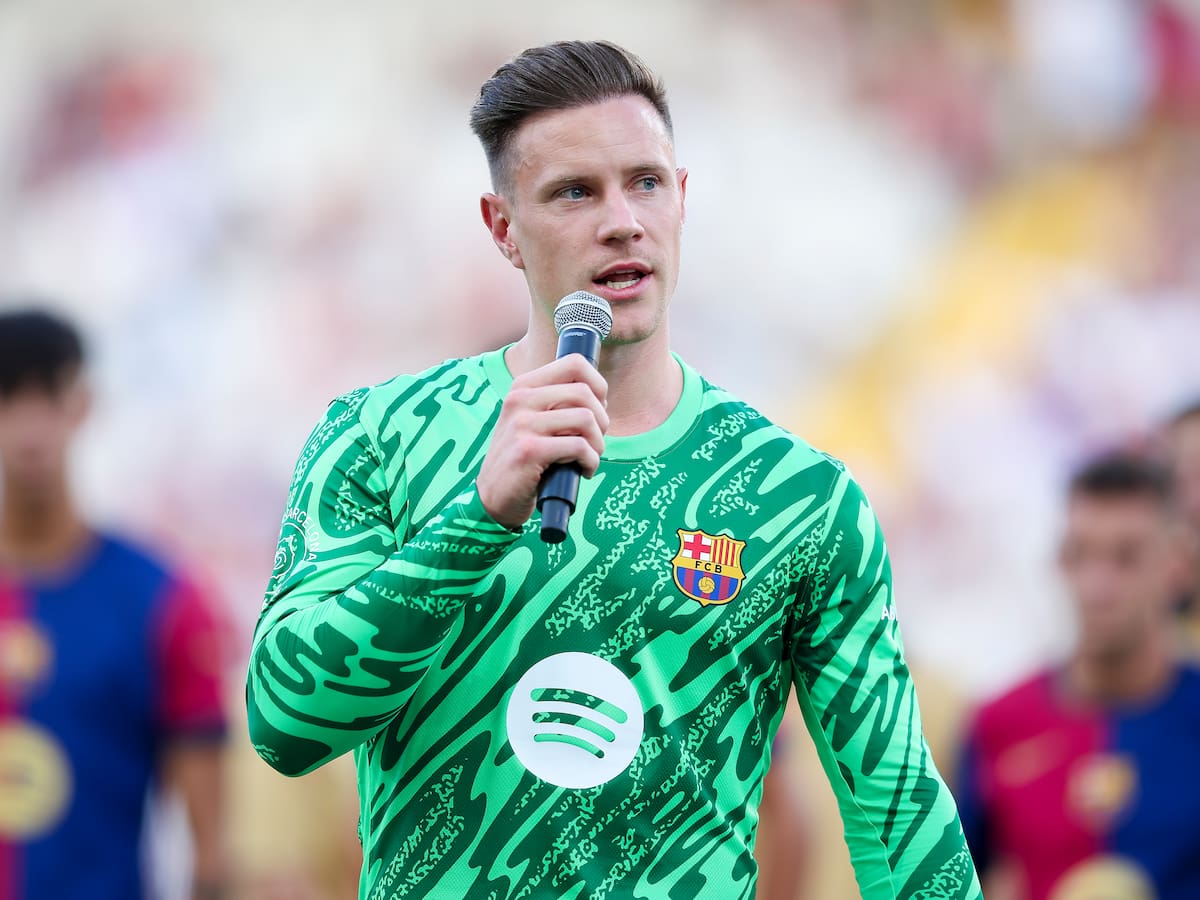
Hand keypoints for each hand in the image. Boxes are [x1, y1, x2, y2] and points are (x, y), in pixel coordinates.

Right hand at [477, 354, 608, 528]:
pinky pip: (579, 447)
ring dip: (598, 443)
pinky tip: (584, 471)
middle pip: (585, 392)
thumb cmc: (523, 458)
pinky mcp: (529, 451)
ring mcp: (522, 424)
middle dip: (602, 420)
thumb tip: (600, 392)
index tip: (598, 408)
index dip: (598, 385)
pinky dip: (591, 461)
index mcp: (523, 386)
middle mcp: (520, 399)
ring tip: (590, 457)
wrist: (493, 496)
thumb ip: (557, 402)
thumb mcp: (532, 420)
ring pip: (586, 419)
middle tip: (595, 440)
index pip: (574, 363)